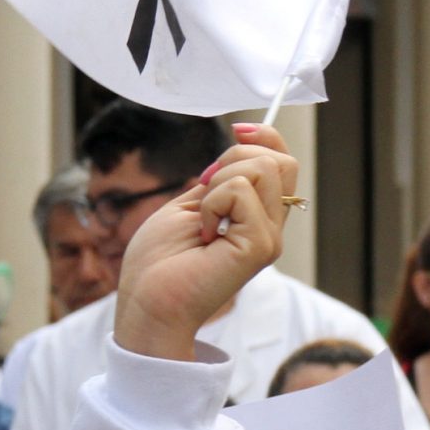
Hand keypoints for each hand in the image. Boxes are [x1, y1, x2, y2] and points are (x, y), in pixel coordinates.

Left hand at [111, 123, 295, 362]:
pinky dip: (211, 202)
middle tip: (204, 189)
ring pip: (264, 169)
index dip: (265, 136)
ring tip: (202, 219)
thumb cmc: (160, 261)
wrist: (147, 301)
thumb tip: (240, 144)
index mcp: (256, 217)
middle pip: (282, 161)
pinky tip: (202, 234)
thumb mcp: (190, 203)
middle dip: (237, 156)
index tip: (236, 128)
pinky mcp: (260, 246)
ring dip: (219, 183)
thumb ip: (220, 180)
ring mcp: (268, 238)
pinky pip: (241, 191)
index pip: (283, 162)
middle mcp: (270, 228)